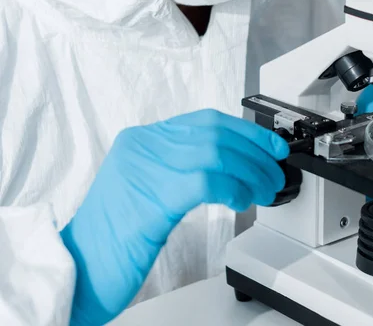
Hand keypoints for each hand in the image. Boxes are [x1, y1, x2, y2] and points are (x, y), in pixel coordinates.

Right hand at [61, 110, 288, 325]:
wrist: (80, 269)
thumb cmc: (115, 234)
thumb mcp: (147, 187)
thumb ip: (181, 167)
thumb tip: (233, 163)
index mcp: (142, 139)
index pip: (205, 121)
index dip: (244, 131)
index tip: (268, 144)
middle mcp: (142, 146)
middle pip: (215, 133)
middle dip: (254, 150)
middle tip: (273, 170)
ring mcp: (145, 168)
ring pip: (216, 153)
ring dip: (251, 172)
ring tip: (265, 189)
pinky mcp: (154, 198)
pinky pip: (207, 180)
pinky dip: (234, 188)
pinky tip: (242, 200)